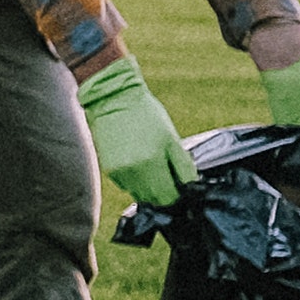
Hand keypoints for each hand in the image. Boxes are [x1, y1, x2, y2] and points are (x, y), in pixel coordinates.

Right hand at [79, 55, 190, 210]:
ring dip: (149, 188)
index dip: (178, 196)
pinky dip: (135, 180)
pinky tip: (138, 162)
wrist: (112, 99)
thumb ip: (183, 165)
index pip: (169, 198)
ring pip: (139, 194)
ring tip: (153, 166)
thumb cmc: (145, 113)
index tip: (182, 189)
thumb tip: (191, 186)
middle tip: (170, 178)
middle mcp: (133, 173)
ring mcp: (119, 173)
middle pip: (154, 200)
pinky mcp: (109, 170)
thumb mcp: (171, 137)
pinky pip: (127, 185)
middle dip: (164, 194)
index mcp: (152, 163)